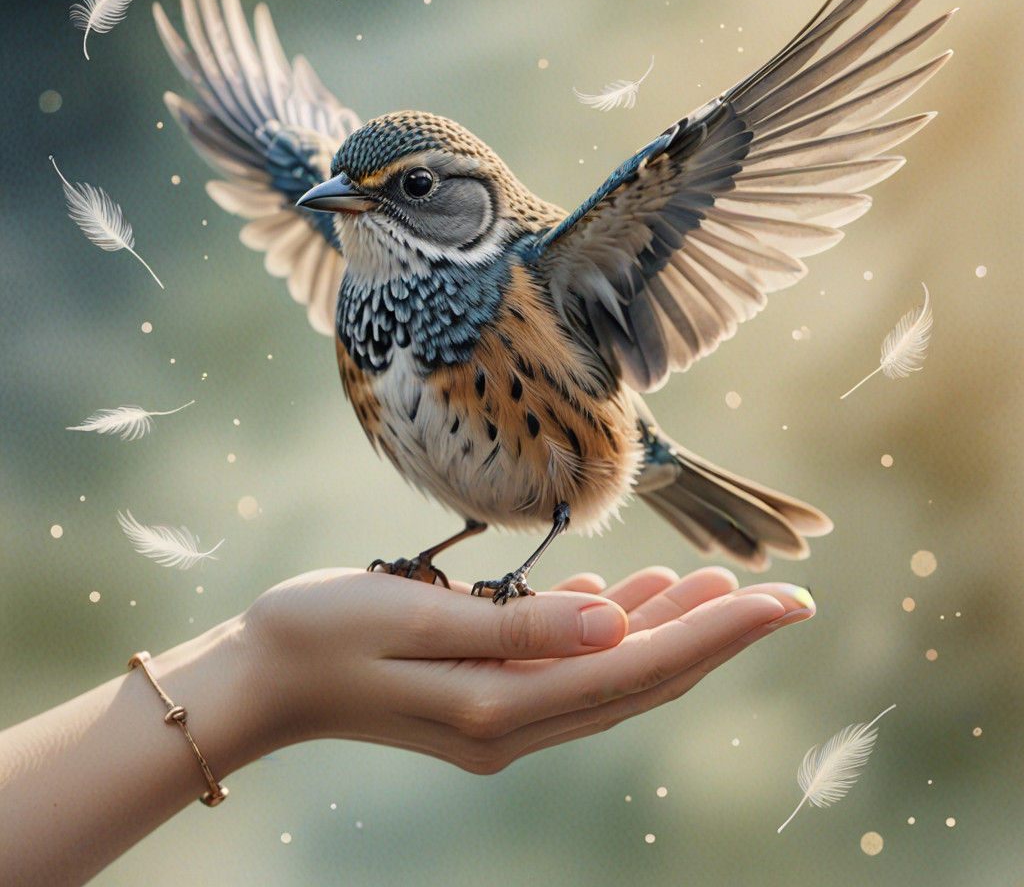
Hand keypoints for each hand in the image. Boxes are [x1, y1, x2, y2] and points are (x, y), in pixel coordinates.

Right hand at [244, 565, 813, 772]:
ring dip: (666, 628)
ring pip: (608, 671)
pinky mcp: (484, 692)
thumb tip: (618, 621)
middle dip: (712, 634)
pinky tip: (629, 598)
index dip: (716, 633)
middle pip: (637, 676)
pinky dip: (607, 628)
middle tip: (779, 596)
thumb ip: (518, 625)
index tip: (782, 603)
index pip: (636, 667)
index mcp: (502, 705)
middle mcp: (513, 720)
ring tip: (714, 585)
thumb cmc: (323, 633)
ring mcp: (500, 712)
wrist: (260, 675)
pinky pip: (566, 663)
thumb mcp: (416, 619)